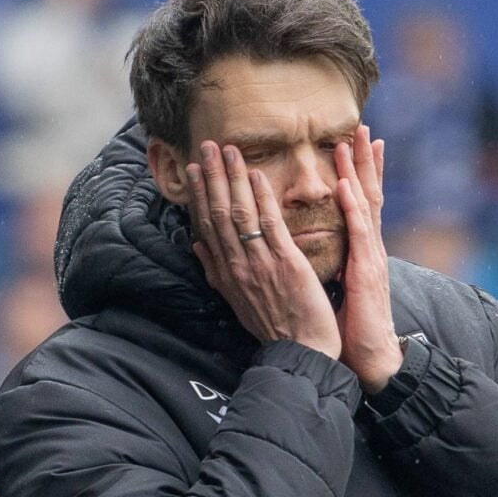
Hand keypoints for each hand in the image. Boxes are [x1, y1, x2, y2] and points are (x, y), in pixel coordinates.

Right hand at [187, 141, 341, 358]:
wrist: (301, 351)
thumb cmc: (274, 327)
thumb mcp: (236, 301)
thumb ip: (216, 271)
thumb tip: (196, 244)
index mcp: (226, 273)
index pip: (207, 225)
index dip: (200, 194)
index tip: (196, 169)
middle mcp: (237, 265)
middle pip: (218, 213)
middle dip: (212, 176)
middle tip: (207, 145)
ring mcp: (260, 264)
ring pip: (240, 214)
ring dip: (233, 179)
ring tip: (229, 150)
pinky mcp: (286, 265)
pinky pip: (271, 226)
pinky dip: (262, 200)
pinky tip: (257, 176)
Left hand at [335, 125, 402, 391]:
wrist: (370, 357)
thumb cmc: (350, 327)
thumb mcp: (338, 289)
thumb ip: (331, 265)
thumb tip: (315, 250)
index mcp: (361, 252)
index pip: (361, 204)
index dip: (358, 174)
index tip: (353, 146)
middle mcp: (370, 248)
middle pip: (369, 194)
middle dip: (365, 161)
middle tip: (362, 128)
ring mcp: (371, 256)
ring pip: (367, 204)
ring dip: (359, 171)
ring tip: (354, 142)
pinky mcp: (366, 270)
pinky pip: (360, 232)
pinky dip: (353, 206)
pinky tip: (345, 185)